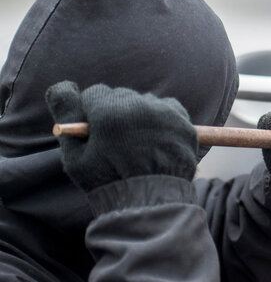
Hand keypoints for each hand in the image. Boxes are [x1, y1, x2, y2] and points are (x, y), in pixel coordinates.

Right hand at [46, 81, 197, 191]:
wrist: (152, 205)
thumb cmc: (108, 183)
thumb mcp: (75, 156)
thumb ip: (66, 117)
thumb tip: (64, 87)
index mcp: (109, 112)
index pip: (95, 94)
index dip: (92, 113)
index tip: (96, 130)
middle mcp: (140, 106)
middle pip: (121, 96)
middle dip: (115, 113)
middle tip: (118, 141)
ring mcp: (166, 113)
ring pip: (145, 102)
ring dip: (139, 115)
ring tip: (139, 145)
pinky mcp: (185, 123)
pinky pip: (169, 110)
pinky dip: (162, 120)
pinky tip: (157, 142)